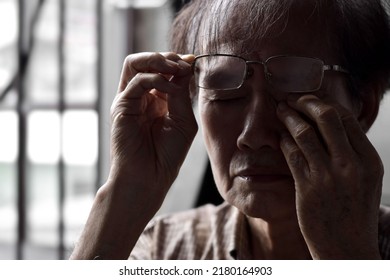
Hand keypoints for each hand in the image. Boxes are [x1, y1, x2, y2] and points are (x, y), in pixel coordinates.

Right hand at [70, 52, 196, 258]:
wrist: (149, 178)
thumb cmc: (167, 155)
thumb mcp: (183, 120)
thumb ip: (181, 94)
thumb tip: (185, 67)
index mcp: (155, 100)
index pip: (161, 71)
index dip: (177, 63)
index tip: (193, 62)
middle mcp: (140, 97)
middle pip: (145, 62)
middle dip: (167, 57)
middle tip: (185, 63)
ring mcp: (129, 100)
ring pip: (135, 64)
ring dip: (158, 61)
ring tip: (177, 68)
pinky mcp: (121, 106)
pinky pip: (137, 82)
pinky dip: (157, 80)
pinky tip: (172, 89)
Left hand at [277, 94, 382, 258]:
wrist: (348, 249)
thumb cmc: (353, 212)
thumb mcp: (364, 179)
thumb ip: (351, 152)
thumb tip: (330, 123)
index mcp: (369, 160)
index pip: (346, 118)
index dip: (324, 103)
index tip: (309, 98)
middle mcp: (352, 165)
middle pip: (326, 117)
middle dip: (305, 102)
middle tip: (292, 99)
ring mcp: (329, 177)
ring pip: (305, 133)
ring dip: (289, 117)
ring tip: (281, 111)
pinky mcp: (308, 189)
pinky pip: (292, 154)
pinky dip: (284, 140)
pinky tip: (280, 137)